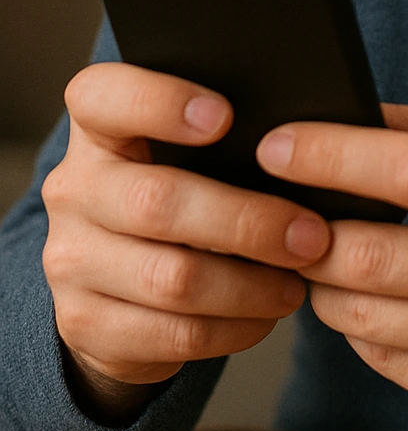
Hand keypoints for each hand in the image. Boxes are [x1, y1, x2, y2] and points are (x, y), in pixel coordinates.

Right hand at [42, 63, 330, 421]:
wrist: (119, 285)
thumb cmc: (182, 193)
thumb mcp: (188, 155)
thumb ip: (229, 138)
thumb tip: (311, 147)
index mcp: (98, 129)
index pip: (103, 96)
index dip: (161, 102)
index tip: (227, 116)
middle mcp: (74, 189)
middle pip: (157, 201)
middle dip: (248, 222)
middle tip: (312, 235)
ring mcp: (71, 260)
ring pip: (171, 278)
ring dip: (250, 286)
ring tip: (298, 281)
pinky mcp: (85, 324)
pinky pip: (172, 334)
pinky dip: (233, 327)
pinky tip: (265, 314)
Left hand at [256, 81, 407, 430]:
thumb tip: (364, 114)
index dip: (332, 156)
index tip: (276, 145)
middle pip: (370, 255)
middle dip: (306, 232)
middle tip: (284, 211)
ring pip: (362, 315)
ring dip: (321, 281)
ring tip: (321, 252)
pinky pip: (380, 358)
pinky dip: (356, 325)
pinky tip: (366, 298)